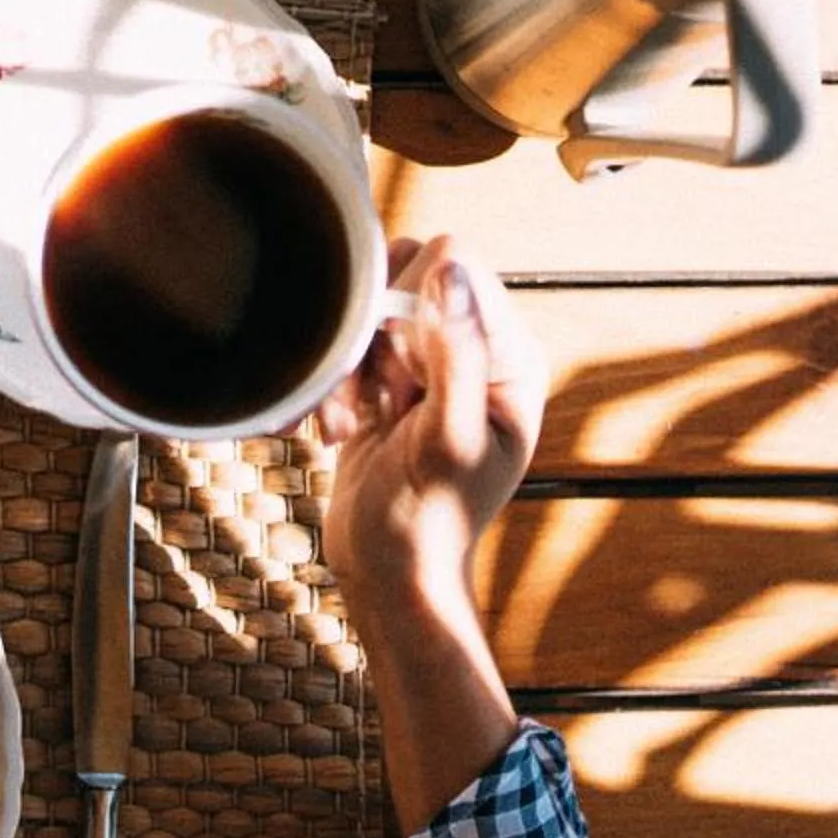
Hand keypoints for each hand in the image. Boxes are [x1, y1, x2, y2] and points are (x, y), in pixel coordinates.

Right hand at [313, 236, 546, 622]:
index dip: (409, 308)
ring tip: (348, 423)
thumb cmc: (427, 522)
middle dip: (371, 337)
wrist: (390, 572)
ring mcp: (428, 366)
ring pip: (367, 311)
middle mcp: (475, 350)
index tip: (401, 381)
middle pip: (405, 278)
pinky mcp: (386, 383)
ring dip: (343, 365)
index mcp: (509, 356)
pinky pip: (347, 346)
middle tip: (379, 401)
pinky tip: (333, 429)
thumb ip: (456, 355)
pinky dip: (328, 384)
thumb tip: (450, 268)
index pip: (455, 265)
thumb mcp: (446, 442)